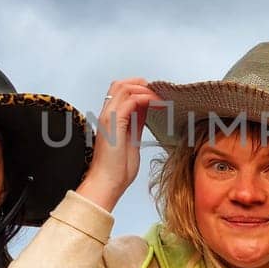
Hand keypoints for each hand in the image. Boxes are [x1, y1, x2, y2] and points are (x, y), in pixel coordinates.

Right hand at [76, 78, 160, 211]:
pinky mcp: (114, 123)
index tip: (158, 97)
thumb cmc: (118, 169)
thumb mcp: (132, 140)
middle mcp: (107, 114)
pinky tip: (157, 106)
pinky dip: (146, 99)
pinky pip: (130, 101)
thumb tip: (147, 110)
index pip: (121, 91)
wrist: (108, 183)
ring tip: (161, 100)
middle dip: (143, 85)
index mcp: (110, 118)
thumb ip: (137, 123)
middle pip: (121, 84)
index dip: (140, 90)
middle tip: (160, 94)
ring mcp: (108, 117)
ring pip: (125, 88)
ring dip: (146, 91)